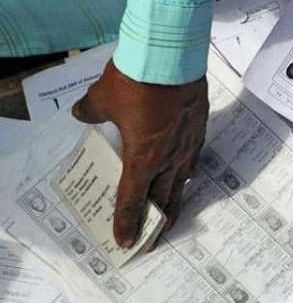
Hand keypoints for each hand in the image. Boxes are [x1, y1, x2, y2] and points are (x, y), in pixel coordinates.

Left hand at [72, 61, 208, 247]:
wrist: (172, 59)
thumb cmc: (136, 82)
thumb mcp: (103, 98)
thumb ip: (92, 111)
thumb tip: (82, 113)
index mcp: (142, 159)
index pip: (132, 200)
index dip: (127, 223)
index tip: (125, 242)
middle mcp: (168, 160)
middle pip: (163, 201)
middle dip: (156, 225)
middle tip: (152, 241)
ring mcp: (187, 147)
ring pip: (181, 184)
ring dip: (174, 203)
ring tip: (170, 216)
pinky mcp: (199, 132)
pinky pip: (192, 161)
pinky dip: (185, 174)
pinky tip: (185, 175)